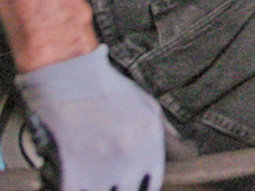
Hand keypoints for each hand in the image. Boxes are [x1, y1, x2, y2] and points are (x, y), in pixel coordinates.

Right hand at [16, 44, 164, 190]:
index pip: (152, 184)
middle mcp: (130, 156)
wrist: (68, 74)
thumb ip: (167, 133)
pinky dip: (76, 189)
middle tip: (108, 177)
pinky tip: (74, 177)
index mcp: (150, 140)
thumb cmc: (106, 88)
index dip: (141, 186)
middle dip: (119, 189)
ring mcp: (102, 167)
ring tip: (92, 174)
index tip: (131, 183)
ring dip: (97, 188)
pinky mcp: (72, 174)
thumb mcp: (146, 104)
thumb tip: (186, 154)